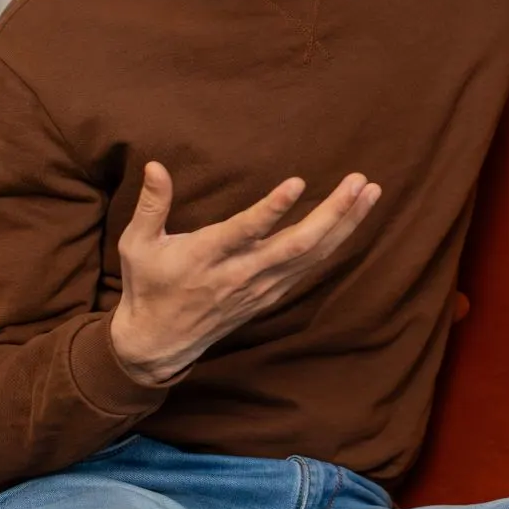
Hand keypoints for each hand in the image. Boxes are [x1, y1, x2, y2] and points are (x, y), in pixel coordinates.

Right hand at [110, 161, 381, 384]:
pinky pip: (310, 266)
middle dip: (332, 214)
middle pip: (296, 245)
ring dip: (345, 224)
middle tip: (359, 182)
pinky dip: (336, 242)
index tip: (297, 183)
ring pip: (312, 255)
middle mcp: (241, 273)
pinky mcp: (272, 294)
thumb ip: (151, 205)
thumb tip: (155, 164)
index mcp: (206, 257)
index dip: (271, 209)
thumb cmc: (148, 286)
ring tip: (371, 191)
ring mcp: (261, 287)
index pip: (244, 232)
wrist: (159, 344)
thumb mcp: (137, 245)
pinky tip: (355, 218)